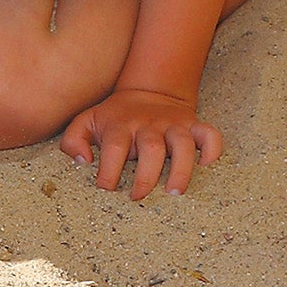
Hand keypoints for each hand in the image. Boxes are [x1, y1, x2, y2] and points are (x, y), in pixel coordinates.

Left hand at [59, 87, 220, 200]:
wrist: (149, 90)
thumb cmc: (114, 117)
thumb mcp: (86, 121)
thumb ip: (73, 141)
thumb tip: (83, 161)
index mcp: (121, 126)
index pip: (114, 147)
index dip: (108, 170)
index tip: (106, 188)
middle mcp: (148, 125)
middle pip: (151, 148)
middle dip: (146, 175)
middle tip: (138, 197)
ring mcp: (173, 125)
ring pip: (183, 144)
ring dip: (181, 168)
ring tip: (175, 191)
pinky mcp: (193, 125)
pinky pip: (210, 134)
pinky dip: (212, 149)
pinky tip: (205, 165)